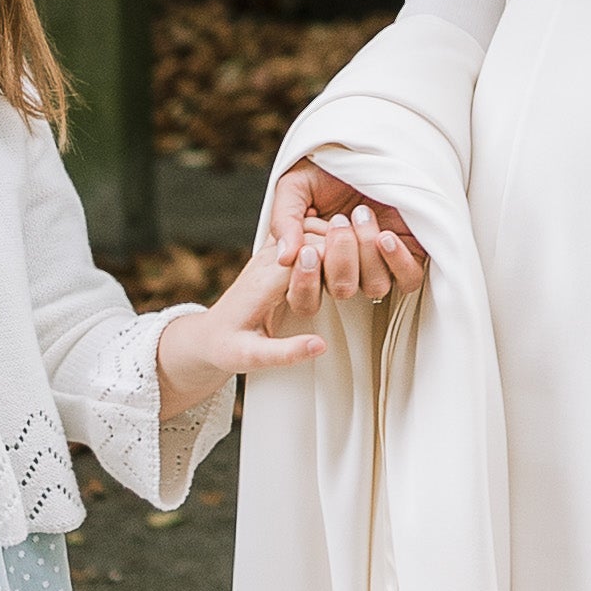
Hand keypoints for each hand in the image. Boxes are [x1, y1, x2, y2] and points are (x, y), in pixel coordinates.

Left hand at [152, 200, 420, 403]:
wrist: (205, 335)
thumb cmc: (226, 347)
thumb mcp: (248, 358)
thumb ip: (285, 353)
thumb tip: (322, 346)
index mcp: (265, 280)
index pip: (310, 255)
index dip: (342, 255)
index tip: (371, 260)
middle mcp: (271, 260)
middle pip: (317, 238)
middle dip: (350, 240)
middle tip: (385, 242)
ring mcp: (275, 255)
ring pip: (315, 232)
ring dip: (345, 235)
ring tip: (380, 240)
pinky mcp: (281, 256)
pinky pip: (311, 237)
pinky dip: (334, 238)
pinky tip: (358, 245)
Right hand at [262, 150, 431, 288]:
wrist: (364, 147)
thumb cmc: (327, 169)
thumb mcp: (296, 186)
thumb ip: (284, 220)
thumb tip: (284, 258)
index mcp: (316, 260)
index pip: (305, 299)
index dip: (305, 284)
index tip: (308, 250)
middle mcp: (347, 268)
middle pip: (342, 291)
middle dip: (341, 257)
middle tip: (339, 220)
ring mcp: (380, 263)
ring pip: (375, 286)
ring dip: (367, 253)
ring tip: (361, 215)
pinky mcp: (410, 253)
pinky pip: (409, 279)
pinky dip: (398, 262)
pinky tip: (386, 236)